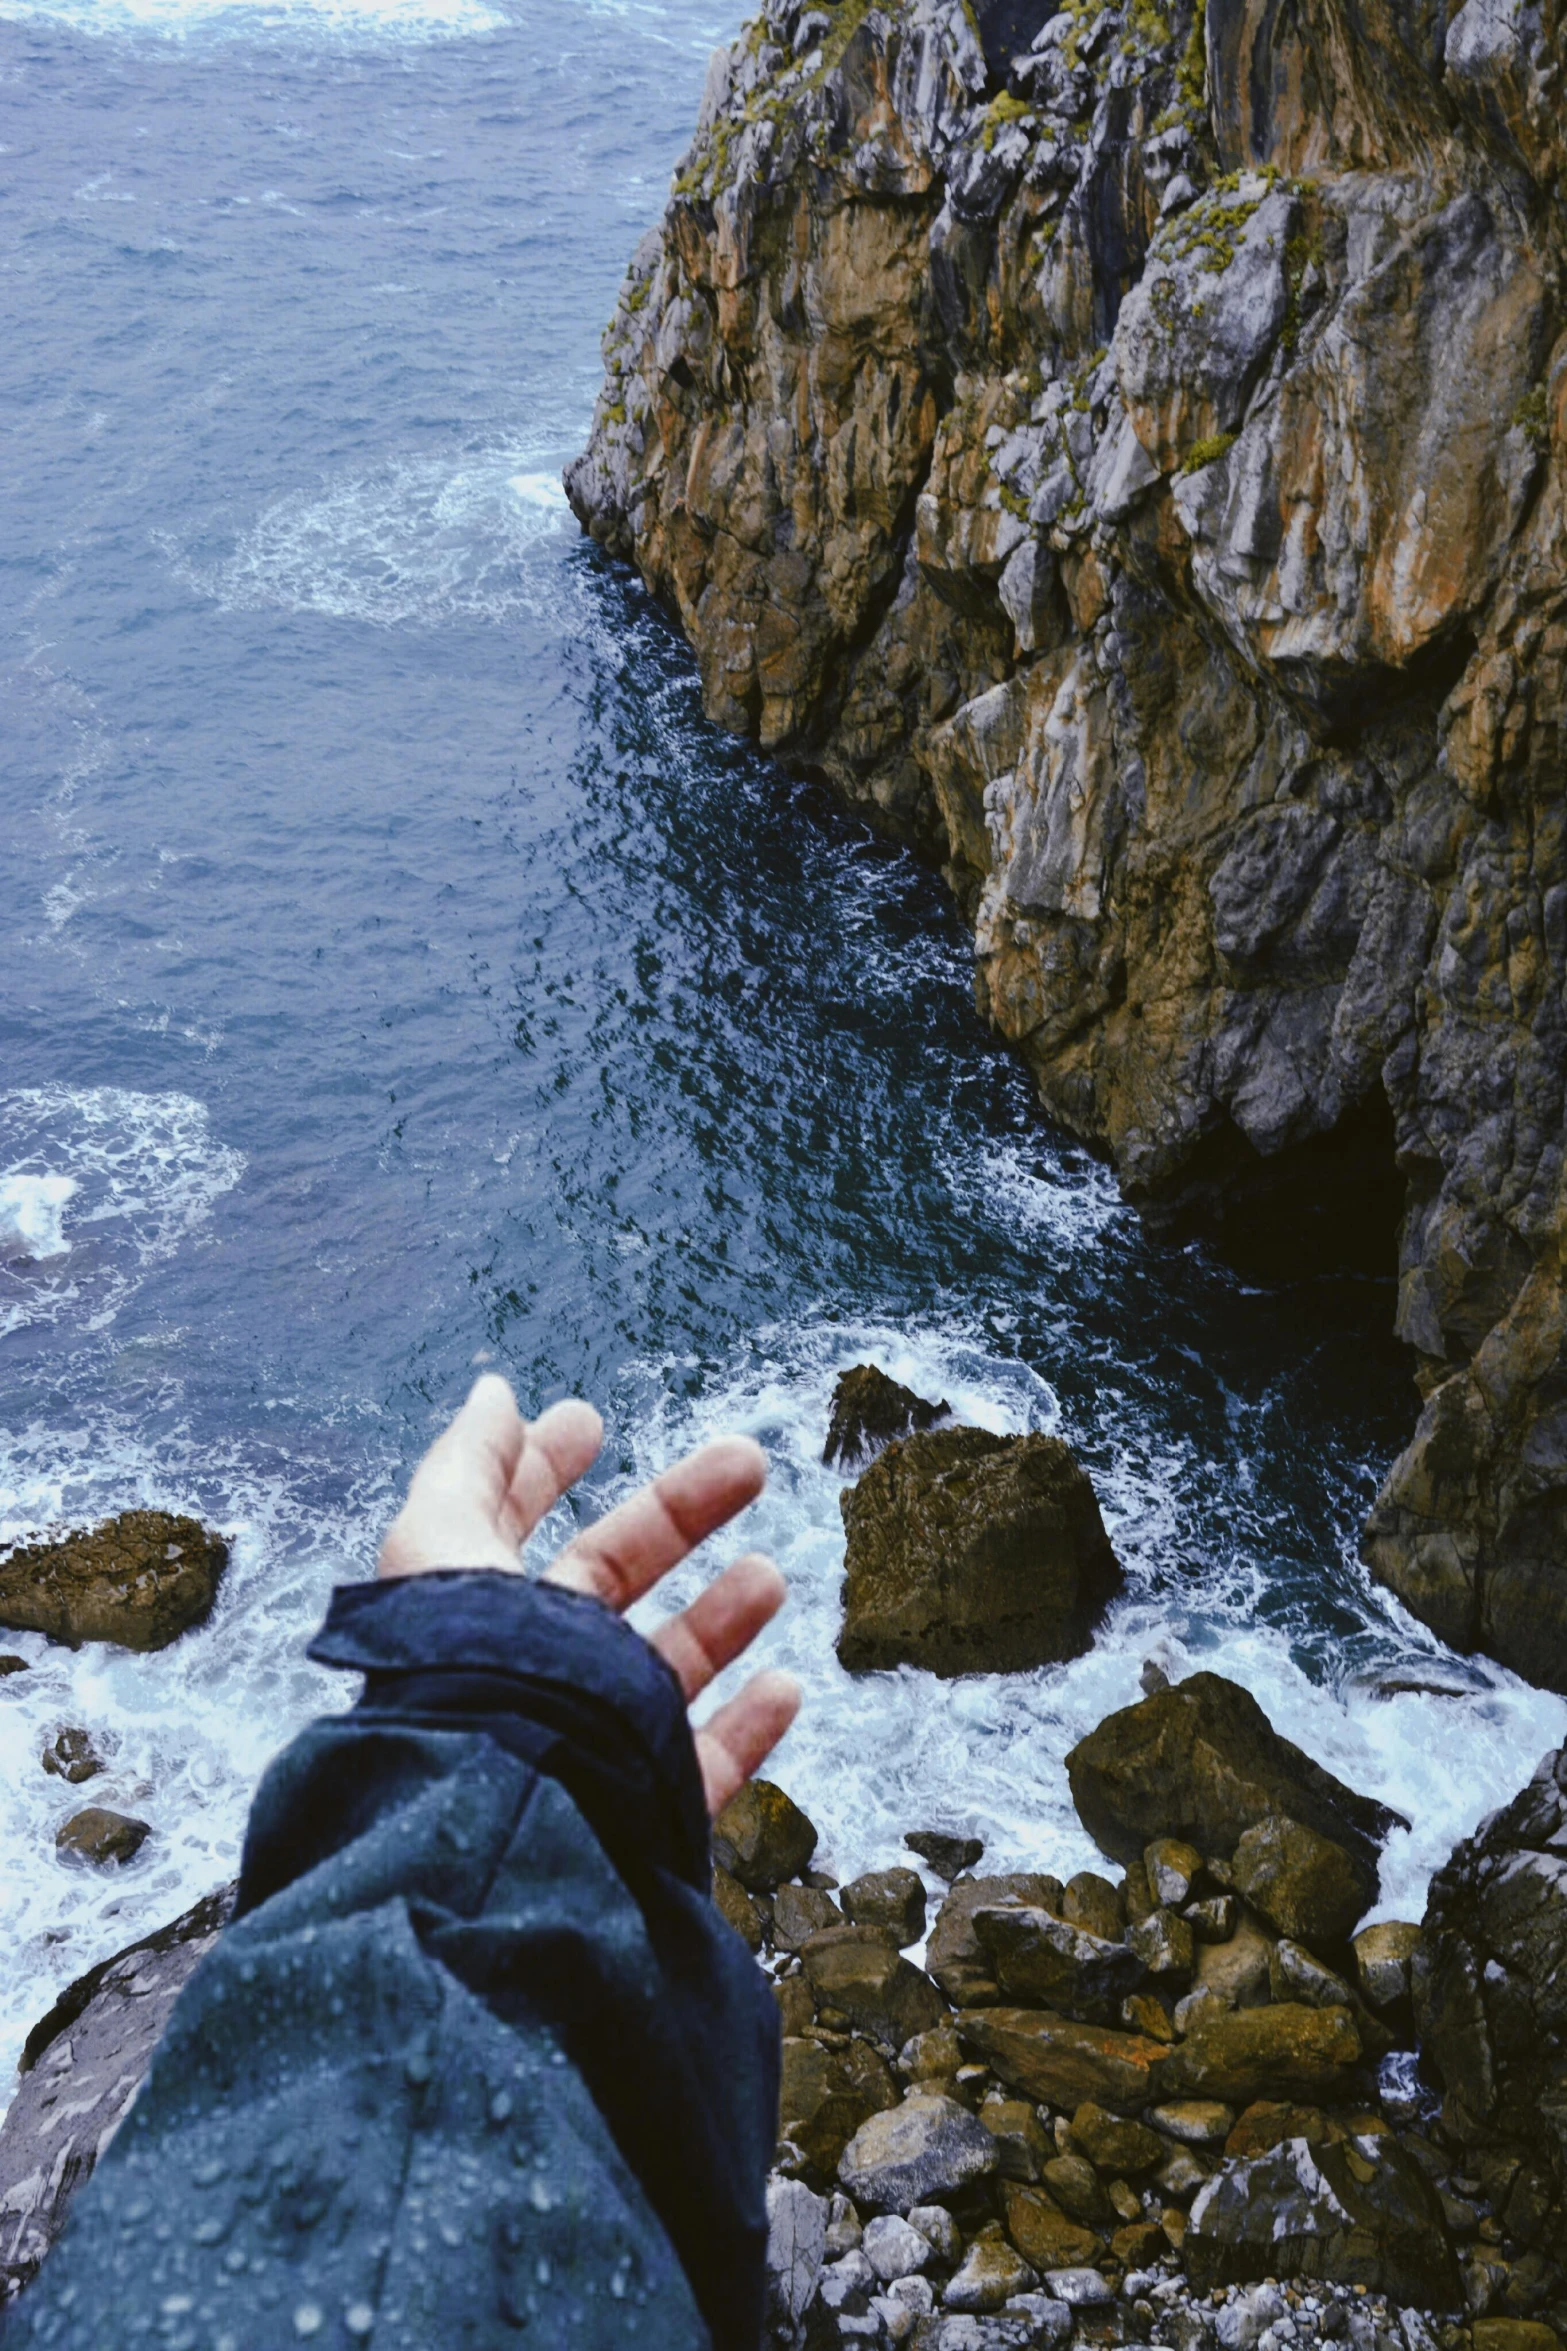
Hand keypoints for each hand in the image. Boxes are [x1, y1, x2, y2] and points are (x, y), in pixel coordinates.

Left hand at [378, 1373, 799, 1816]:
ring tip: (767, 1574)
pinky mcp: (640, 1809)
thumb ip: (468, 1464)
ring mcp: (588, 1743)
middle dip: (674, 1513)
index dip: (542, 1468)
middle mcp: (528, 1674)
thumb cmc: (465, 1676)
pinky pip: (706, 1769)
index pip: (508, 1524)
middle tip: (744, 1460)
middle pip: (609, 1579)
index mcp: (473, 1612)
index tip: (588, 1419)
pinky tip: (784, 1684)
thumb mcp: (440, 1544)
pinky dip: (749, 1727)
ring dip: (719, 1616)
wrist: (501, 1819)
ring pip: (664, 1670)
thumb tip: (494, 1395)